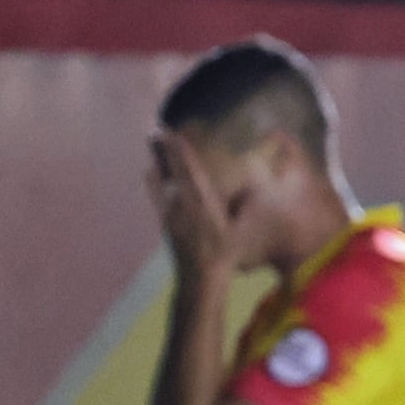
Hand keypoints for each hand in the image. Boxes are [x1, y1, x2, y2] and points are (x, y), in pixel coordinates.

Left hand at [146, 128, 235, 274]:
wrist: (201, 277)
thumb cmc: (226, 252)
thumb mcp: (238, 228)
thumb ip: (242, 206)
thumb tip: (254, 186)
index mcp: (205, 203)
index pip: (190, 170)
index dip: (180, 151)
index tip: (173, 133)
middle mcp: (185, 204)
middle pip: (171, 169)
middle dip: (163, 148)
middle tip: (154, 127)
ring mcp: (171, 212)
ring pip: (160, 178)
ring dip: (156, 159)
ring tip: (152, 139)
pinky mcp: (164, 220)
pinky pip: (156, 194)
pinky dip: (154, 178)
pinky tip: (151, 169)